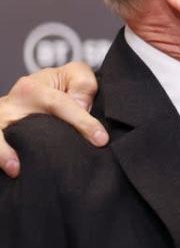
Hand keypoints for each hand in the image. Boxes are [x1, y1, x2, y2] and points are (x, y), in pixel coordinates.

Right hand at [0, 62, 104, 176]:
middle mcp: (12, 104)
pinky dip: (0, 157)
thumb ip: (83, 85)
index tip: (101, 140)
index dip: (83, 122)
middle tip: (60, 164)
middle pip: (23, 124)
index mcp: (34, 88)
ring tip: (16, 168)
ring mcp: (0, 120)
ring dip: (3, 153)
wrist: (35, 93)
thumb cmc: (62, 86)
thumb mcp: (76, 76)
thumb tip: (82, 106)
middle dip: (38, 144)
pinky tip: (12, 171)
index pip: (59, 104)